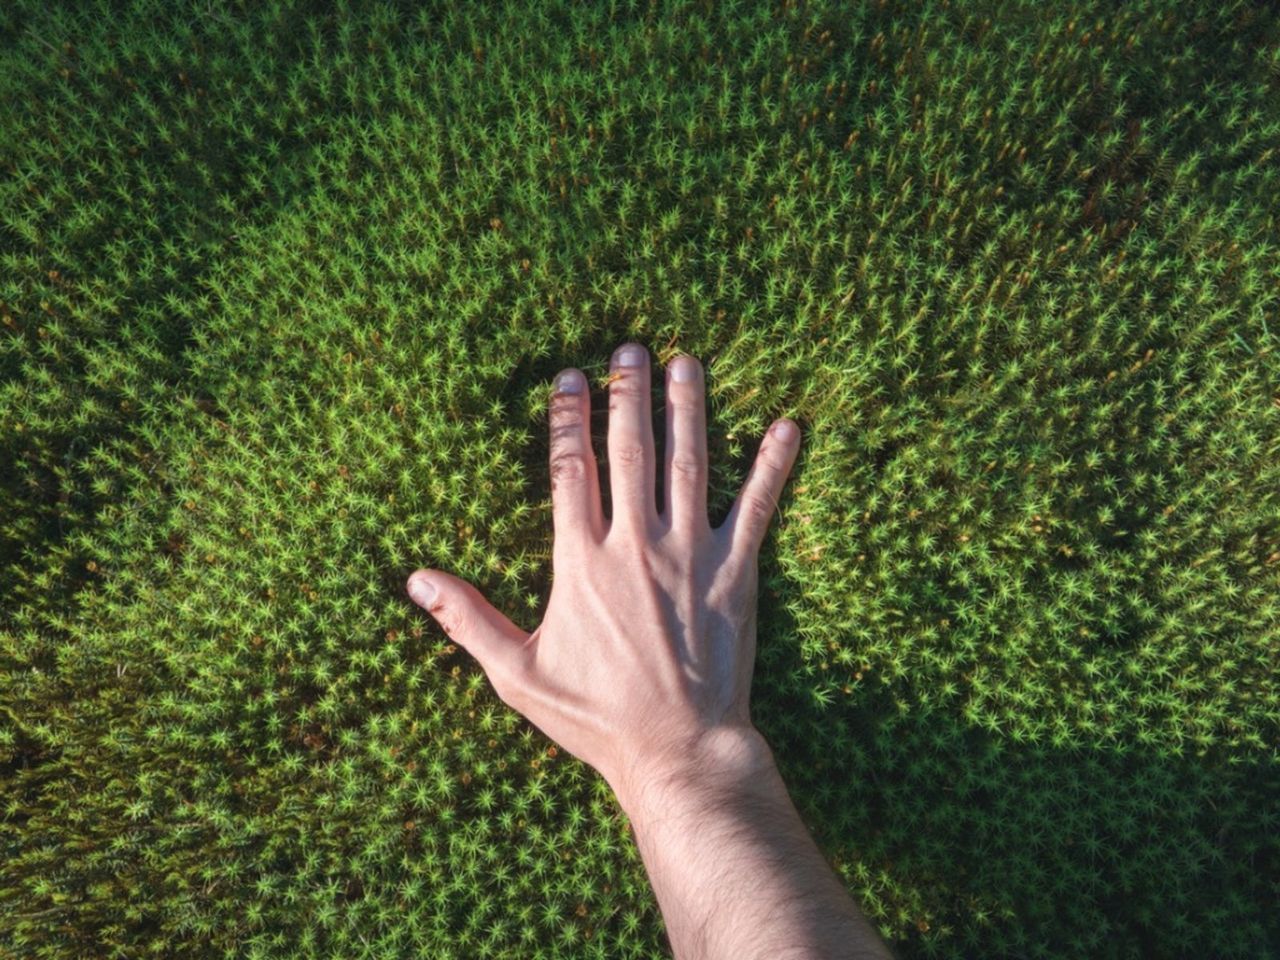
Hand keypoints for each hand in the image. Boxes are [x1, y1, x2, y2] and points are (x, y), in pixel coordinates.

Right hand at [406, 342, 800, 806]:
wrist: (677, 750)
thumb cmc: (596, 718)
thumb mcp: (518, 673)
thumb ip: (468, 620)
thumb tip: (415, 581)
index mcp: (582, 561)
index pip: (570, 470)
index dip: (566, 418)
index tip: (568, 377)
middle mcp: (636, 544)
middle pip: (629, 450)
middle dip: (627, 393)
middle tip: (629, 348)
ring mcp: (690, 555)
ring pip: (689, 463)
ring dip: (689, 408)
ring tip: (686, 362)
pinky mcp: (736, 573)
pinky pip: (757, 508)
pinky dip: (772, 466)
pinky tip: (786, 427)